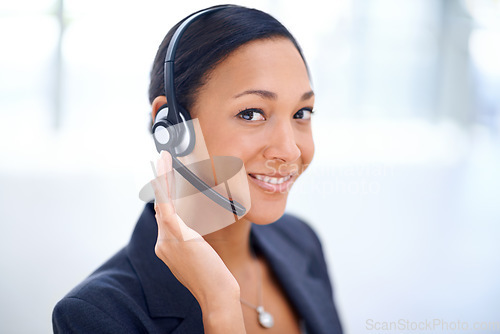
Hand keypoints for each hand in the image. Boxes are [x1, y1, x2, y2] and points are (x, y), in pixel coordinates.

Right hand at [151, 151, 245, 332]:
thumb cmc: (214, 277)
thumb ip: (190, 240)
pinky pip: (166, 204)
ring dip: (162, 177)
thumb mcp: (199, 255)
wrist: (216, 294)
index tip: (165, 177)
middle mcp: (162, 242)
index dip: (164, 194)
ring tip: (164, 158)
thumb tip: (193, 228)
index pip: (164, 215)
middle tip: (163, 159)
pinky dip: (164, 184)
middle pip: (161, 205)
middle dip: (162, 181)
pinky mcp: (175, 235)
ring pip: (162, 201)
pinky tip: (164, 168)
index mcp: (166, 246)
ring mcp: (166, 239)